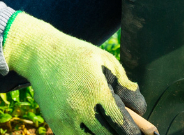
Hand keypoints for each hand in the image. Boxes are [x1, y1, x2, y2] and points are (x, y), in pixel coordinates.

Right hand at [3, 12, 146, 134]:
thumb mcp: (106, 61)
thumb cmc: (79, 56)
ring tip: (112, 129)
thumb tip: (140, 108)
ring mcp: (65, 118)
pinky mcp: (54, 124)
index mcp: (96, 90)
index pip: (120, 122)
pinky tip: (95, 130)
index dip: (134, 131)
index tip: (142, 133)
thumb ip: (124, 84)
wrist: (41, 55)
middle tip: (131, 132)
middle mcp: (79, 108)